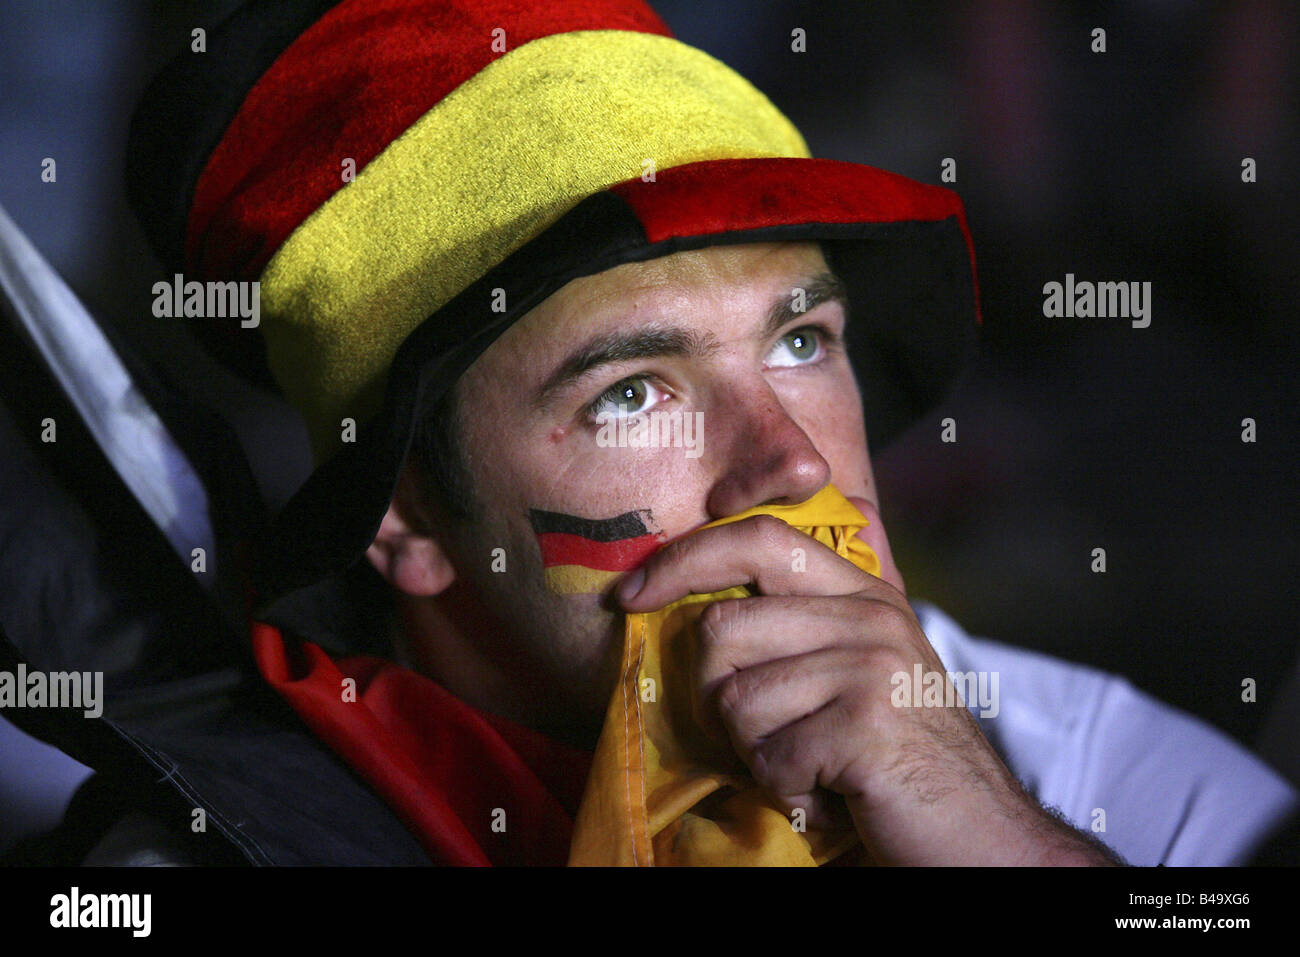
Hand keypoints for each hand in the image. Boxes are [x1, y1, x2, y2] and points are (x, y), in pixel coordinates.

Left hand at [618, 498, 1117, 864]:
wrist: (983, 834)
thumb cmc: (905, 754)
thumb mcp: (867, 665)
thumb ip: (816, 611)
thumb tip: (747, 558)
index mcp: (864, 592)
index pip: (758, 538)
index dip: (684, 559)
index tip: (633, 594)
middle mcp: (870, 617)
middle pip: (723, 629)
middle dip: (719, 694)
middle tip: (767, 731)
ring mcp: (872, 668)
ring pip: (736, 699)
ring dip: (758, 751)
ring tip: (812, 762)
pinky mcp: (866, 726)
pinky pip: (768, 755)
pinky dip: (786, 788)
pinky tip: (831, 790)